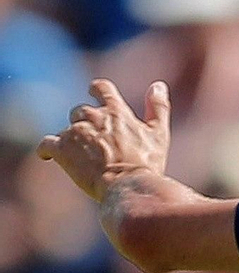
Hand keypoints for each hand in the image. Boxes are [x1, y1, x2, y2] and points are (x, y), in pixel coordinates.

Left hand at [38, 79, 170, 202]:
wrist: (129, 186)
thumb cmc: (146, 164)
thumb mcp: (158, 134)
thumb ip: (158, 108)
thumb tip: (158, 85)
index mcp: (115, 111)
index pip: (101, 88)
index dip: (96, 89)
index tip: (92, 91)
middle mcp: (93, 116)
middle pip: (80, 111)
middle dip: (85, 125)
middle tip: (94, 144)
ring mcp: (75, 131)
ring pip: (66, 130)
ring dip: (72, 141)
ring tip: (82, 159)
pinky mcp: (62, 149)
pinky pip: (46, 144)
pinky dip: (46, 150)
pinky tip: (48, 157)